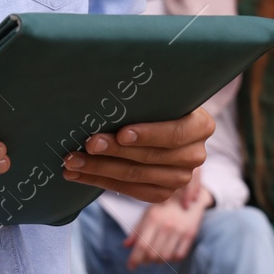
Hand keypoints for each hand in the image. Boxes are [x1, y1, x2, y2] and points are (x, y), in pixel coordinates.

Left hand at [61, 109, 212, 203]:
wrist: (162, 123)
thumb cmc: (158, 102)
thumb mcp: (161, 94)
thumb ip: (148, 95)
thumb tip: (109, 79)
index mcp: (201, 126)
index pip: (175, 133)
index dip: (148, 135)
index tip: (121, 133)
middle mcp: (195, 155)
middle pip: (150, 156)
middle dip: (114, 150)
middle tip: (87, 144)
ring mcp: (181, 178)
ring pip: (135, 175)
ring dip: (99, 168)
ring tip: (73, 161)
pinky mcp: (163, 193)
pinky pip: (130, 191)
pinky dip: (100, 182)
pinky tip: (78, 175)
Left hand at [124, 183, 211, 268]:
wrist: (189, 193)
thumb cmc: (164, 204)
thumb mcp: (148, 212)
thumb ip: (137, 229)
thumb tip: (126, 245)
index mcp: (152, 218)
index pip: (141, 245)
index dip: (134, 258)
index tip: (130, 266)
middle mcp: (165, 225)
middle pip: (152, 253)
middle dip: (146, 260)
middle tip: (144, 259)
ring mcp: (179, 230)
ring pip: (165, 256)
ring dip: (158, 260)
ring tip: (156, 256)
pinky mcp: (190, 234)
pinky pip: (179, 255)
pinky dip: (172, 258)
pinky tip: (169, 253)